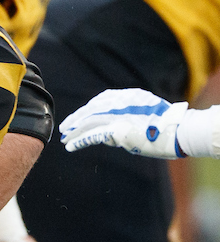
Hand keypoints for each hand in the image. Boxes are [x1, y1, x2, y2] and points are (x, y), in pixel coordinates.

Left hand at [59, 88, 186, 158]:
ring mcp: (117, 115)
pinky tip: (70, 146)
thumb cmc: (166, 124)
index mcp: (127, 96)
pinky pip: (92, 136)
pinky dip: (79, 141)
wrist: (176, 130)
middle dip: (76, 119)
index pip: (101, 101)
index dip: (88, 110)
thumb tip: (110, 132)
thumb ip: (129, 115)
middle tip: (64, 127)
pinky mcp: (115, 130)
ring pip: (88, 122)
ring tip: (64, 138)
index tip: (79, 118)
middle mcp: (119, 102)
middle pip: (91, 110)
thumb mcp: (147, 112)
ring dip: (74, 131)